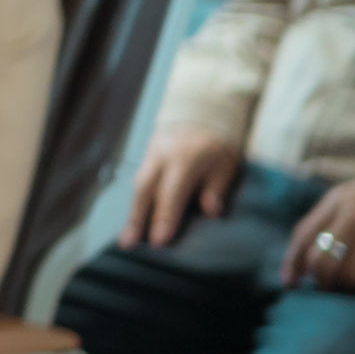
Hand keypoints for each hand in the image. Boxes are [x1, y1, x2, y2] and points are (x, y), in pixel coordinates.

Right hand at [121, 125, 244, 248]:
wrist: (202, 109)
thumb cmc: (218, 141)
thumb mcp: (227, 163)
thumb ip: (216, 187)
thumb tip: (211, 212)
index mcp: (185, 159)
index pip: (171, 193)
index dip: (165, 218)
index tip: (159, 241)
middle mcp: (162, 157)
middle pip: (145, 191)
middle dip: (136, 219)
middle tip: (128, 244)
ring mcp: (151, 156)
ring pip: (138, 187)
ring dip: (133, 214)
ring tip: (127, 238)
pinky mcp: (148, 158)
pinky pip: (140, 182)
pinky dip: (137, 203)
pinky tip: (135, 220)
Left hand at [281, 172, 354, 290]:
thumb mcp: (347, 200)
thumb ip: (320, 226)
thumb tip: (292, 275)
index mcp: (338, 200)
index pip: (303, 237)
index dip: (293, 264)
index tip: (291, 283)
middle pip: (323, 262)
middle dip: (322, 280)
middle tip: (329, 284)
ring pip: (349, 277)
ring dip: (349, 285)